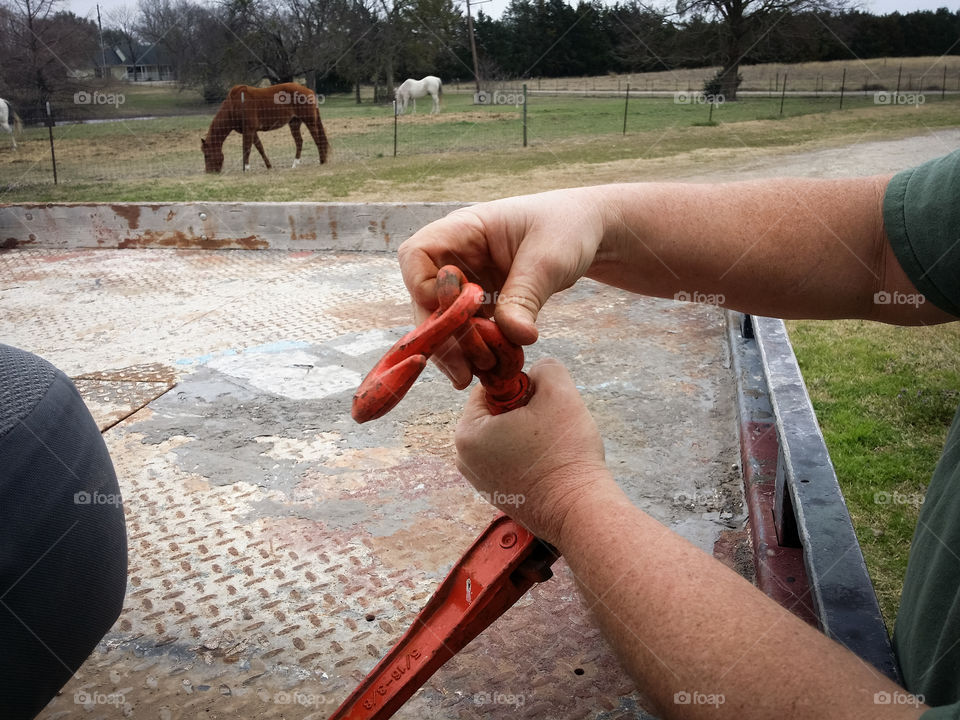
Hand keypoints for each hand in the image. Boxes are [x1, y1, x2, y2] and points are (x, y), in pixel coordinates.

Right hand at [397, 188, 608, 387]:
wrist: (588, 231)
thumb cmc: (567, 227)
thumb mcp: (549, 260)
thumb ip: (525, 297)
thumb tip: (512, 337)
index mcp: (464, 229)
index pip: (417, 255)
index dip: (424, 287)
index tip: (456, 311)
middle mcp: (457, 255)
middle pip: (424, 298)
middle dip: (441, 335)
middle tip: (463, 370)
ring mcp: (467, 280)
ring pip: (442, 320)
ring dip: (455, 350)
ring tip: (476, 376)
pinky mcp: (481, 302)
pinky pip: (465, 330)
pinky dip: (474, 351)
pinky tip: (488, 371)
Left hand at [454, 358, 613, 546]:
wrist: (579, 510)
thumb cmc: (566, 453)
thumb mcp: (559, 391)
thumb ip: (544, 367)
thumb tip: (537, 372)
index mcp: (467, 433)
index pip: (490, 389)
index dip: (522, 386)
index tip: (543, 402)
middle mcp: (464, 459)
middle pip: (497, 414)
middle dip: (525, 412)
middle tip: (551, 425)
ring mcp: (480, 482)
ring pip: (506, 438)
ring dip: (530, 434)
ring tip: (552, 447)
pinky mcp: (498, 496)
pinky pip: (512, 462)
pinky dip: (530, 458)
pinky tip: (551, 466)